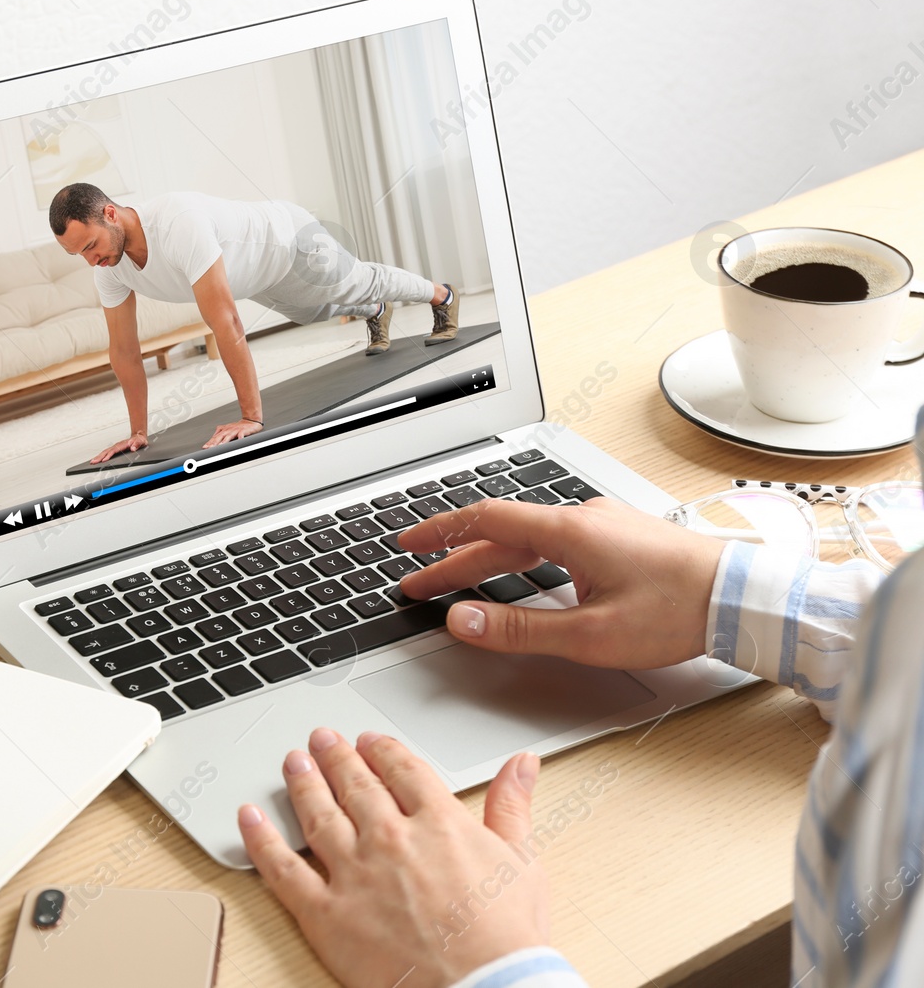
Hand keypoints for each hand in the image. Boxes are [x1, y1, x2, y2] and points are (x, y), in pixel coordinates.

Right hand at [90, 431, 148, 463]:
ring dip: (98, 456)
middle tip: (93, 462)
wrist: (139, 436)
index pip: (114, 450)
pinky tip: (98, 459)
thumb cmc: (139, 439)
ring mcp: (115, 446)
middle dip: (99, 457)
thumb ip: (137, 444)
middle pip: (106, 451)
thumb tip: (132, 448)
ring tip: (92, 462)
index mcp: (123, 444)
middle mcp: (117, 445)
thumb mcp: (141, 441)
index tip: (103, 460)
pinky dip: (101, 455)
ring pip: (105, 451)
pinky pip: (107, 452)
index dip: (108, 455)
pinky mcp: (115, 448)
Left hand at [202, 418, 261, 447]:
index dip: (210, 442)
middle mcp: (229, 429)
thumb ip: (220, 432)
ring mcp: (236, 430)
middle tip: (210, 448)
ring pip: (229, 436)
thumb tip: (212, 438)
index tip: (205, 447)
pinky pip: (242, 434)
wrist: (250, 420)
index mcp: (224, 430)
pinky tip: (239, 440)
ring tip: (220, 446)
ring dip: (224, 441)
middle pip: (220, 436)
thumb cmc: (238, 427)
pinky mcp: (244, 430)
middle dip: (214, 442)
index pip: (215, 437)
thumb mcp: (228, 428)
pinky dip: (240, 437)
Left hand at [240, 728, 547, 987]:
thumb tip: (521, 764)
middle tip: (321, 739)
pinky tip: (248, 817)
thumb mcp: (522, 863)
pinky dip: (260, 840)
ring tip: (292, 761)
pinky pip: (283, 869)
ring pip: (318, 814)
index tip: (369, 742)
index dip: (381, 751)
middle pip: (355, 785)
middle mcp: (390, 839)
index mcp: (438, 823)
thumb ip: (512, 807)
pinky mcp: (326, 913)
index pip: (401, 770)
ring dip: (302, 782)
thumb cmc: (506, 940)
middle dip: (336, 757)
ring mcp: (354, 874)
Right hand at [396, 497, 723, 669]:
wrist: (743, 599)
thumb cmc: (679, 611)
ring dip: (489, 563)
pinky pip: (555, 544)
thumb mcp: (590, 633)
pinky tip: (523, 581)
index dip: (440, 532)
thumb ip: (518, 628)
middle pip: (501, 535)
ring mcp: (602, 525)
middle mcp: (582, 518)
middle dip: (455, 561)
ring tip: (459, 585)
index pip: (484, 521)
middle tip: (419, 583)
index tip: (408, 545)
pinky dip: (524, 561)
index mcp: (569, 531)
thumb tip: (462, 620)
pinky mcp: (618, 539)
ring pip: (529, 541)